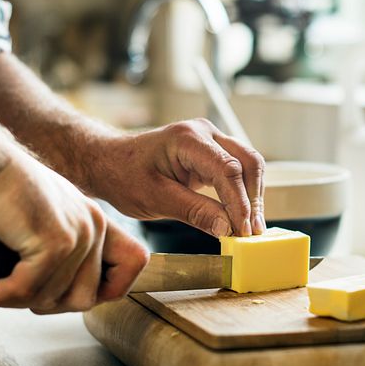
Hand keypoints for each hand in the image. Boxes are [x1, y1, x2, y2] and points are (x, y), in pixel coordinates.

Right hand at [0, 153, 148, 312]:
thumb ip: (57, 258)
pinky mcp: (54, 242)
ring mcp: (78, 235)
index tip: (64, 294)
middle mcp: (95, 227)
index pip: (133, 263)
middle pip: (85, 298)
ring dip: (17, 300)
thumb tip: (51, 298)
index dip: (106, 289)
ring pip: (53, 298)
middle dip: (45, 304)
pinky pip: (29, 288)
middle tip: (14, 294)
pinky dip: (2, 294)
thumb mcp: (40, 227)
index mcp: (96, 222)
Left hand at [81, 118, 265, 236]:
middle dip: (254, 199)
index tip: (243, 230)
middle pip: (248, 162)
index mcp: (188, 139)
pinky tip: (242, 217)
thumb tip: (228, 228)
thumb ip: (194, 212)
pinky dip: (243, 193)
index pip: (228, 170)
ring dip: (253, 197)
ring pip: (248, 165)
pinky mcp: (212, 153)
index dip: (240, 202)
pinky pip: (237, 171)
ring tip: (251, 229)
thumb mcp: (155, 199)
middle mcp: (204, 133)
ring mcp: (211, 140)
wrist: (109, 162)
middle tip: (253, 232)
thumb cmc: (125, 176)